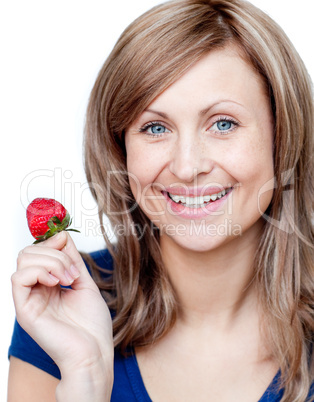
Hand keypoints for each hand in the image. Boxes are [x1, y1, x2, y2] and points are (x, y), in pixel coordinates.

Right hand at [12, 232, 113, 395]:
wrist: (94, 353)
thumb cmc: (92, 325)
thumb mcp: (84, 283)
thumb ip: (72, 260)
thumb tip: (62, 236)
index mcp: (48, 284)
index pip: (38, 251)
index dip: (53, 242)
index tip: (70, 251)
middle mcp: (35, 290)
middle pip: (28, 252)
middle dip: (55, 253)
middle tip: (72, 272)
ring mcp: (29, 300)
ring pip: (24, 260)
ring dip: (52, 262)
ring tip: (68, 279)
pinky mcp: (25, 310)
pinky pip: (18, 278)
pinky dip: (40, 271)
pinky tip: (57, 283)